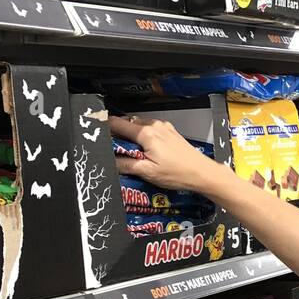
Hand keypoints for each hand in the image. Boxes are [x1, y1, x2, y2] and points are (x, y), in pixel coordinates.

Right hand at [111, 114, 225, 193]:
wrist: (202, 172)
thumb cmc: (177, 174)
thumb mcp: (148, 172)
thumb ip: (126, 165)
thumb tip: (111, 161)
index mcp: (145, 133)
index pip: (117, 124)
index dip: (105, 127)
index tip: (97, 132)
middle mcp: (154, 125)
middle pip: (128, 124)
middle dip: (119, 133)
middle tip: (113, 147)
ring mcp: (163, 127)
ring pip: (139, 126)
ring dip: (132, 135)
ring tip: (130, 151)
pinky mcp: (170, 131)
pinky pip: (150, 129)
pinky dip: (144, 136)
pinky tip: (146, 150)